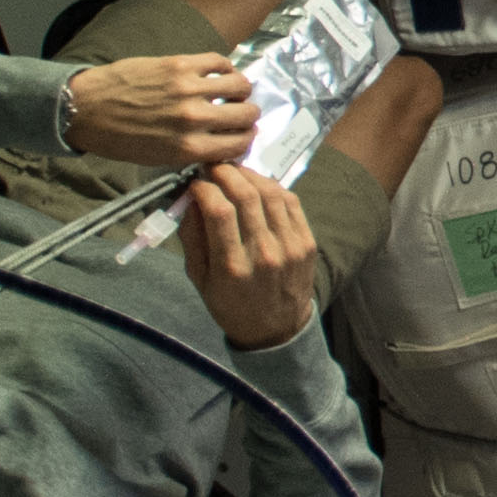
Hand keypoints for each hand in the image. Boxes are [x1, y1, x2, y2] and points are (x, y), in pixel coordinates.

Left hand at [69, 51, 260, 170]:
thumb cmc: (119, 138)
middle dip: (248, 115)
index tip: (243, 134)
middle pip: (248, 114)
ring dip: (241, 89)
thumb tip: (222, 143)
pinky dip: (225, 68)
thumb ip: (195, 151)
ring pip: (240, 85)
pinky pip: (219, 61)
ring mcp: (189, 89)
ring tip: (232, 90)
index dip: (246, 139)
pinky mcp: (180, 64)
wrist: (87, 108)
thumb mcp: (159, 158)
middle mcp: (195, 119)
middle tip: (239, 112)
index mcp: (190, 148)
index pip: (241, 144)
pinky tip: (218, 73)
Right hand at [177, 163, 325, 352]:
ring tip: (234, 171)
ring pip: (270, 193)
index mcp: (232, 267)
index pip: (218, 211)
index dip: (204, 188)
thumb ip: (191, 237)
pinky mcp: (307, 242)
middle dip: (226, 172)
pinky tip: (258, 184)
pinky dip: (272, 187)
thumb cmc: (230, 304)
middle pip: (246, 195)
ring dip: (250, 174)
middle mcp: (263, 254)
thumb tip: (188, 197)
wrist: (276, 329)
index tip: (195, 182)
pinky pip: (291, 202)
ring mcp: (290, 247)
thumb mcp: (199, 278)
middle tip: (214, 166)